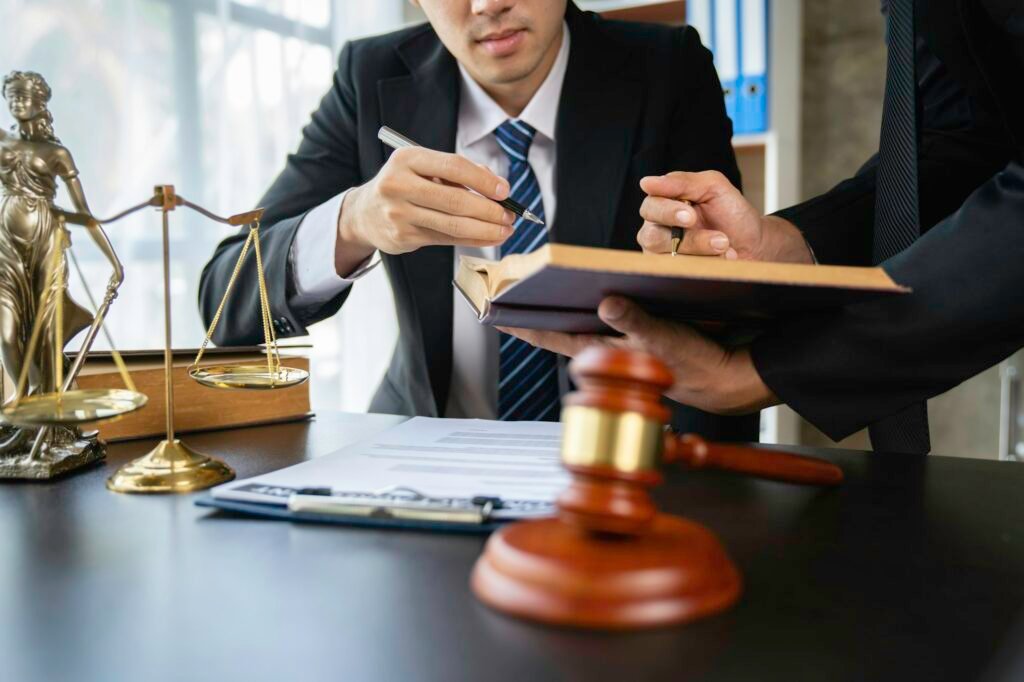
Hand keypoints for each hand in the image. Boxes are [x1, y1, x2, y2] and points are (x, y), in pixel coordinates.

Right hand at [336, 147, 514, 273]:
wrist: (365, 213)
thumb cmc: (404, 185)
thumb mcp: (423, 168)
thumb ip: (457, 172)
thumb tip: (496, 186)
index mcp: (407, 159)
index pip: (453, 166)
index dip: (483, 180)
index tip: (504, 190)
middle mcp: (399, 185)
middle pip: (455, 200)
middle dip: (489, 210)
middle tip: (510, 215)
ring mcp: (399, 213)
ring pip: (453, 224)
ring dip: (486, 229)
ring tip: (505, 229)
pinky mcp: (404, 237)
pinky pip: (447, 239)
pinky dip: (473, 240)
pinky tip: (489, 238)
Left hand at [501, 296, 778, 414]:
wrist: (728, 377)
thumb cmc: (696, 364)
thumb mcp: (666, 340)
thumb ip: (636, 322)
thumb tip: (606, 303)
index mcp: (605, 352)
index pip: (554, 338)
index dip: (525, 326)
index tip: (496, 314)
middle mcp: (607, 347)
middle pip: (562, 326)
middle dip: (539, 308)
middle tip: (512, 289)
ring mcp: (620, 341)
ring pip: (584, 318)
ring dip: (567, 302)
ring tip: (546, 282)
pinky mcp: (637, 332)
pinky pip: (608, 313)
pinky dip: (599, 299)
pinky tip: (596, 284)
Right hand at [636, 171, 812, 263]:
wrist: (753, 244)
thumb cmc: (731, 213)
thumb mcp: (713, 187)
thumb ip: (683, 182)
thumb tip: (647, 183)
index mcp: (663, 204)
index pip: (651, 207)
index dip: (668, 212)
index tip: (690, 216)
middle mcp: (657, 230)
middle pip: (652, 237)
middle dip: (689, 240)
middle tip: (718, 239)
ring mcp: (663, 256)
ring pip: (670, 259)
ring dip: (705, 253)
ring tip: (727, 246)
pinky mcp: (675, 274)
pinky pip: (683, 274)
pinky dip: (708, 265)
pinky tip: (723, 258)